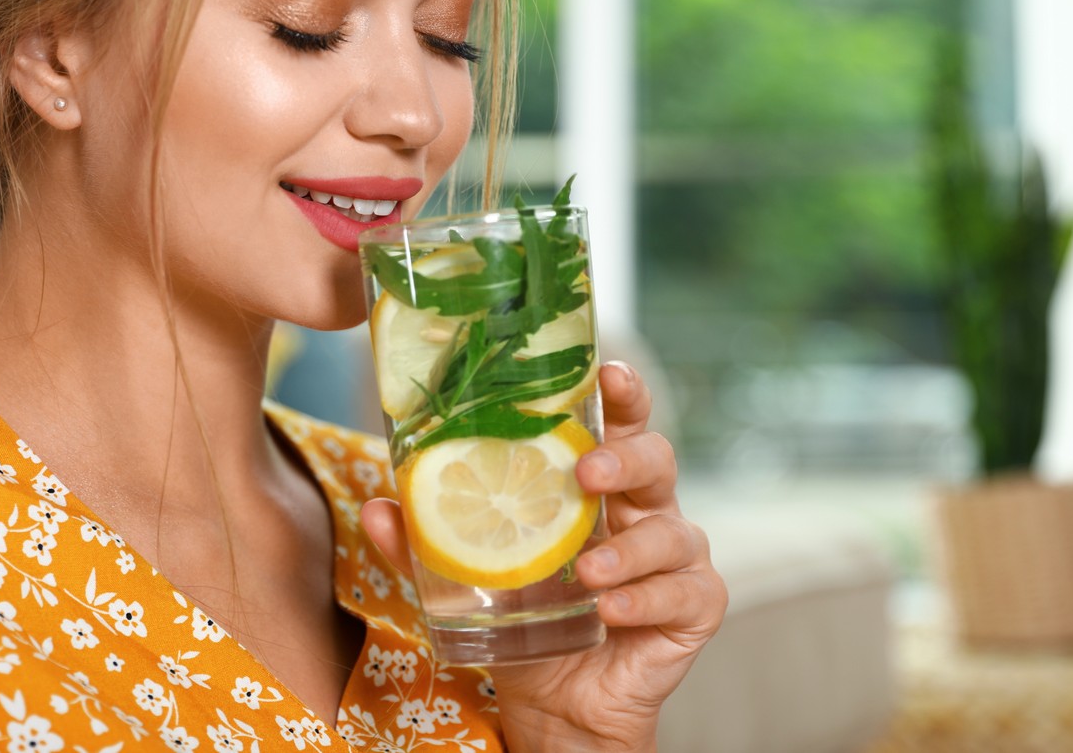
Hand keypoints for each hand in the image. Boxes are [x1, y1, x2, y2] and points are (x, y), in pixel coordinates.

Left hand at [360, 360, 727, 752]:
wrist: (557, 699)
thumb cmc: (525, 615)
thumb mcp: (472, 576)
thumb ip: (427, 543)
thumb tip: (378, 509)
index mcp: (601, 482)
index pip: (619, 421)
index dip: (622, 392)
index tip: (607, 373)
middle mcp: (646, 507)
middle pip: (656, 459)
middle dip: (624, 459)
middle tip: (586, 473)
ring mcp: (676, 556)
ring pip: (672, 533)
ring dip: (628, 550)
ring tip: (587, 573)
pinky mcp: (694, 605)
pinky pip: (685, 592)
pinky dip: (646, 599)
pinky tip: (612, 610)